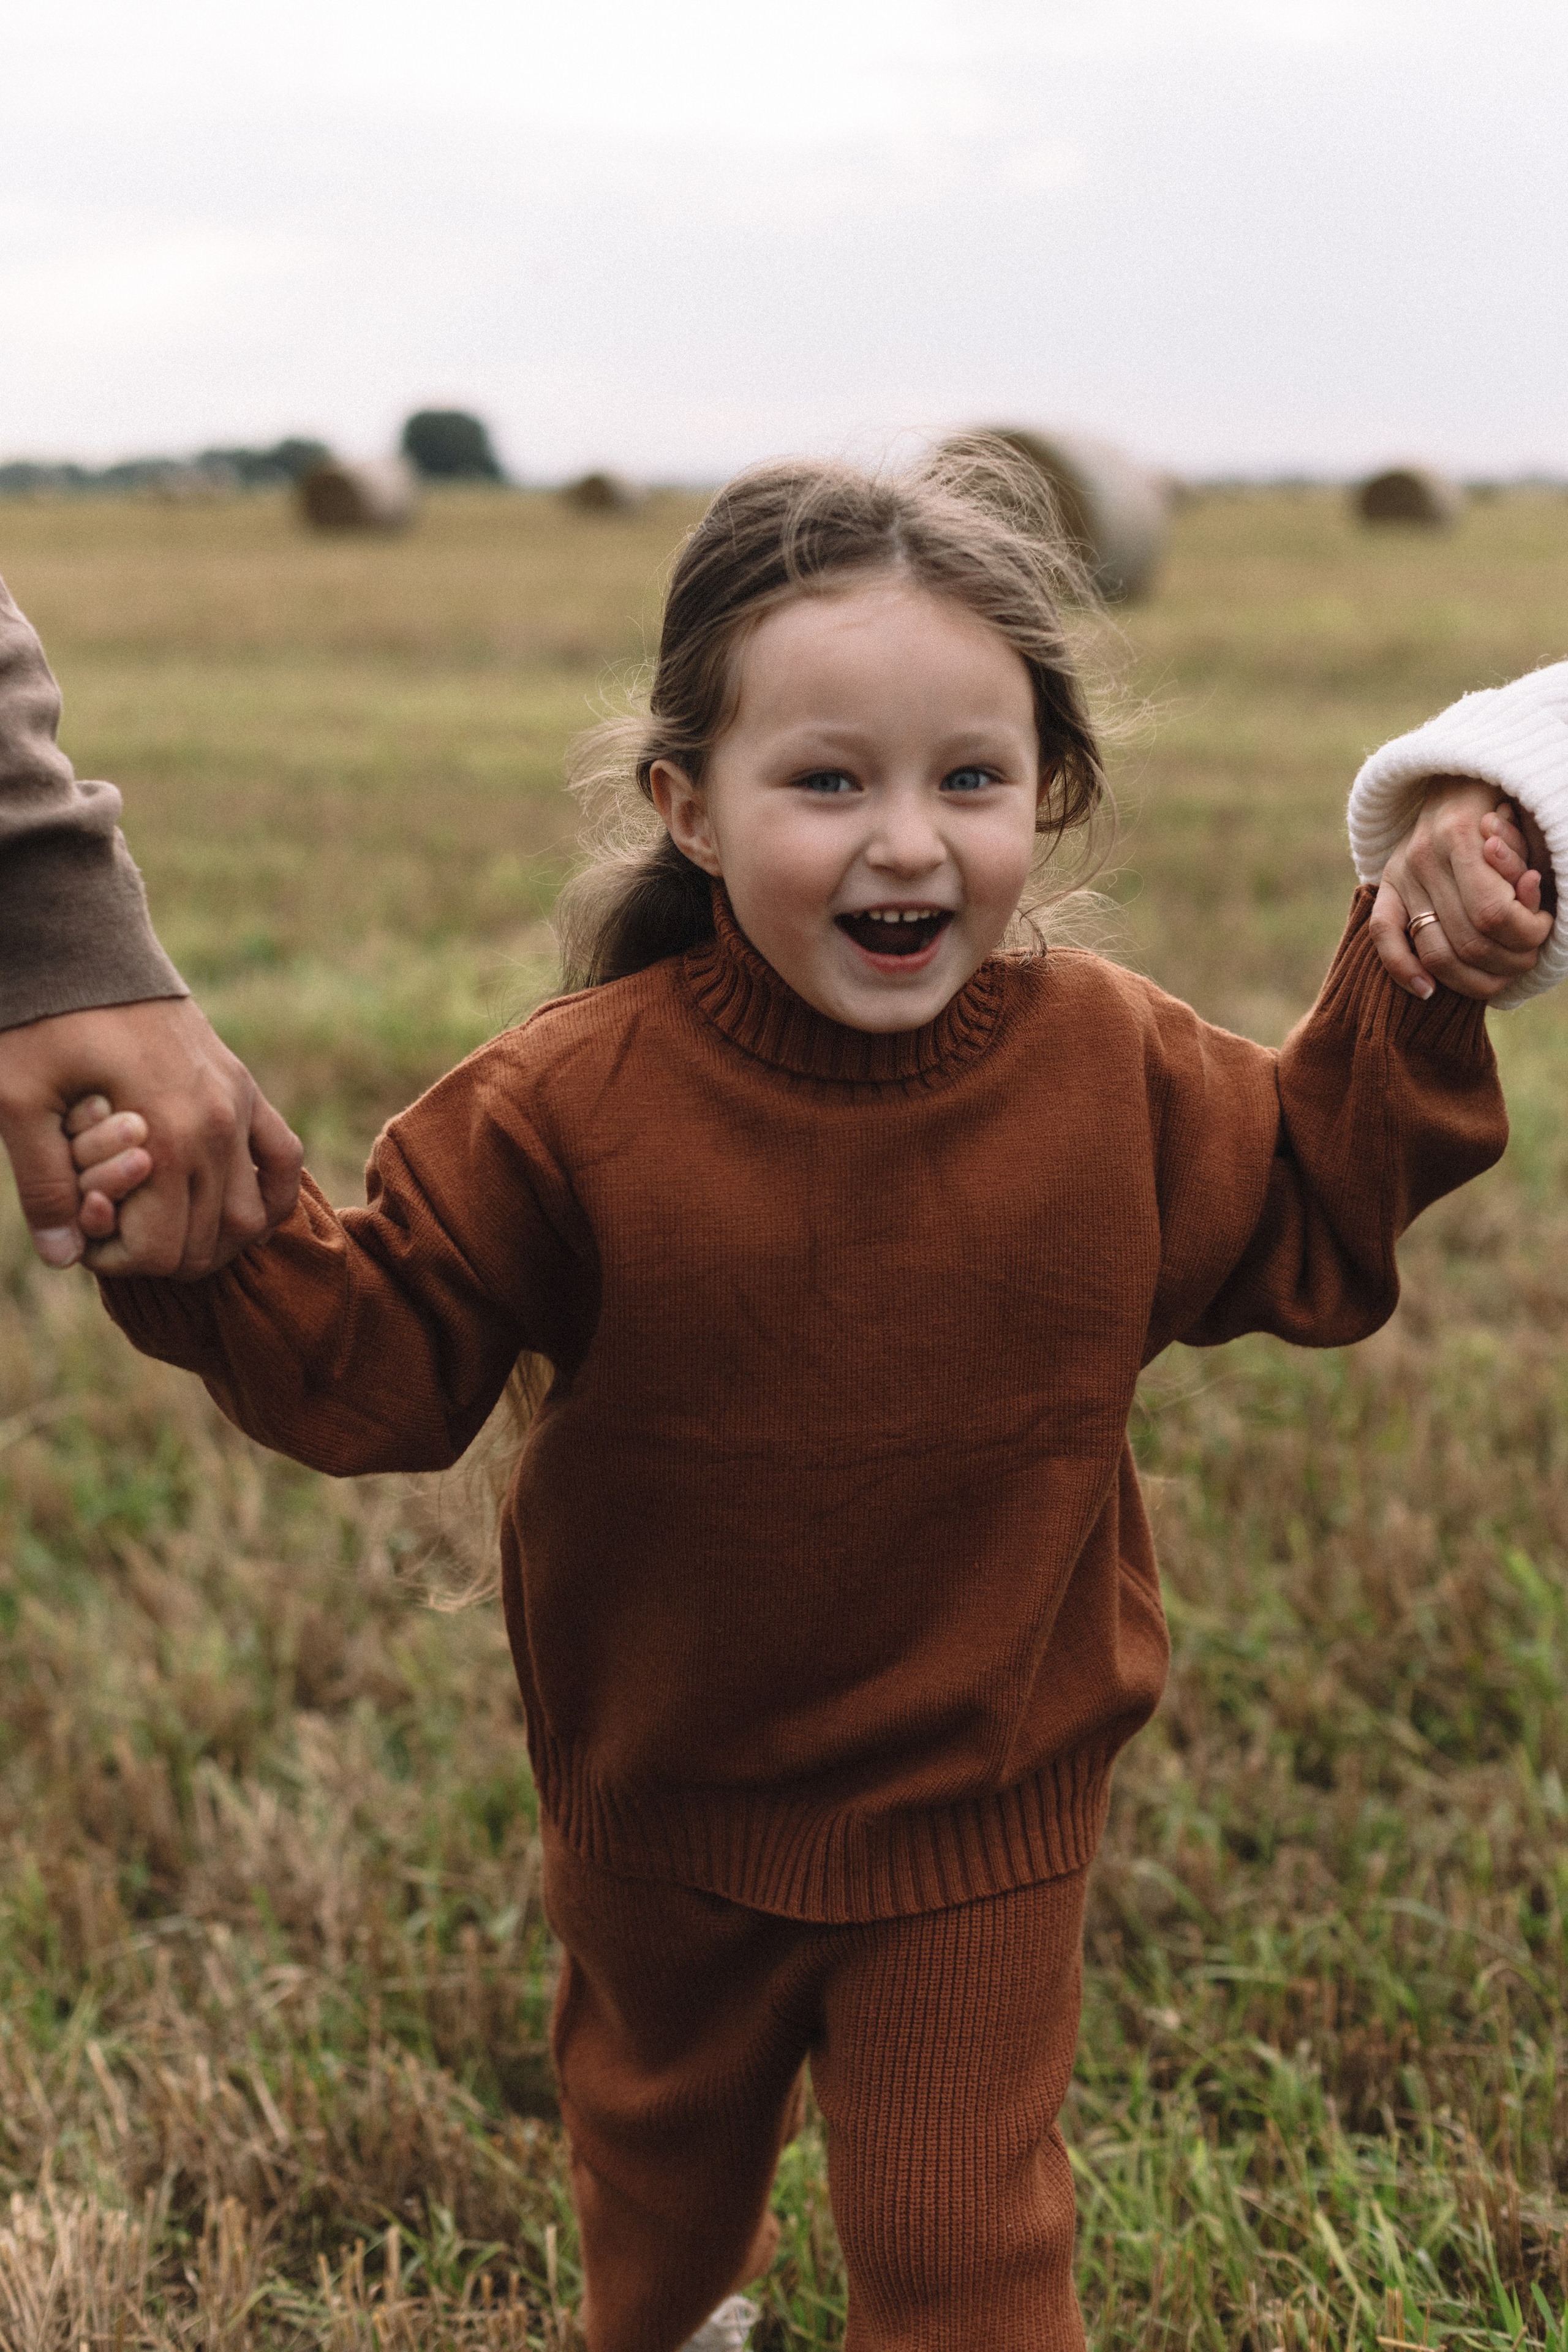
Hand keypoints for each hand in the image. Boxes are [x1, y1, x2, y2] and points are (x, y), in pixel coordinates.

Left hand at [0, 995, 302, 1276]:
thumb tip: (61, 1257)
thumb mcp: (17, 1100)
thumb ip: (43, 1183)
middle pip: (211, 1243)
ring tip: (166, 1231)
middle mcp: (216, 1126)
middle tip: (116, 1236)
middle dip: (160, 1257)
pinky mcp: (244, 1085)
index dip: (118, 1262)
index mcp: (165, 1136)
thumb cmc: (41, 1020)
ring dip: (213, 1242)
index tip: (83, 1236)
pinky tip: (235, 1211)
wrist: (82, 946)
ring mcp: (238, 1104)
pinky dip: (270, 1198)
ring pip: (252, 1217)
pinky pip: (284, 1160)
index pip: (164, 1249)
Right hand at [1368, 776, 1554, 999]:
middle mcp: (1422, 856)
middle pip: (1467, 940)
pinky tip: (1429, 991)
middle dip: (1509, 959)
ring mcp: (1401, 875)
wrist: (1456, 775)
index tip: (1546, 926)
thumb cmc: (1504, 800)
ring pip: (1433, 952)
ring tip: (1500, 975)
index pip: (1494, 913)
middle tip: (1529, 955)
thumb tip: (1532, 890)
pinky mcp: (1386, 887)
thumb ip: (1529, 858)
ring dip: (1473, 978)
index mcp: (1460, 834)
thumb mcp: (1527, 821)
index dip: (1527, 932)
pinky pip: (1384, 938)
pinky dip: (1404, 971)